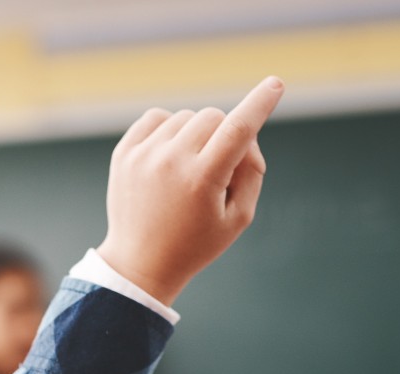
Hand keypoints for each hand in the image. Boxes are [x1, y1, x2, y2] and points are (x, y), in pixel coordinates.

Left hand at [96, 76, 284, 305]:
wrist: (140, 263)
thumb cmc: (196, 243)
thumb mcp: (239, 217)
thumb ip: (252, 171)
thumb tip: (245, 133)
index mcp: (202, 179)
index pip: (238, 129)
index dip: (260, 104)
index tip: (275, 84)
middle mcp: (170, 162)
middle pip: (214, 117)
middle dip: (223, 135)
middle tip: (218, 169)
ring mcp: (143, 155)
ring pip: (186, 117)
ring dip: (196, 136)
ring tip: (188, 172)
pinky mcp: (124, 153)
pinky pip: (156, 118)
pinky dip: (169, 130)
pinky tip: (168, 157)